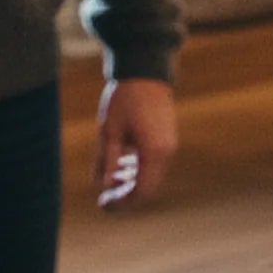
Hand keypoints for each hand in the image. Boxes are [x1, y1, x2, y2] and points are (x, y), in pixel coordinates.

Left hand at [94, 76, 177, 208]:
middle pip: (148, 187)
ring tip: (110, 177)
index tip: (102, 203)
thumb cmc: (124, 98)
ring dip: (131, 181)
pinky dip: (139, 168)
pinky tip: (123, 161)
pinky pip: (154, 162)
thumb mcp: (109, 130)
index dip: (121, 202)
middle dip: (126, 195)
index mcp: (153, 152)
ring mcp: (169, 144)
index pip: (140, 191)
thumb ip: (107, 161)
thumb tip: (104, 186)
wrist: (144, 68)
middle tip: (105, 196)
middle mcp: (166, 152)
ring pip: (151, 175)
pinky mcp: (167, 136)